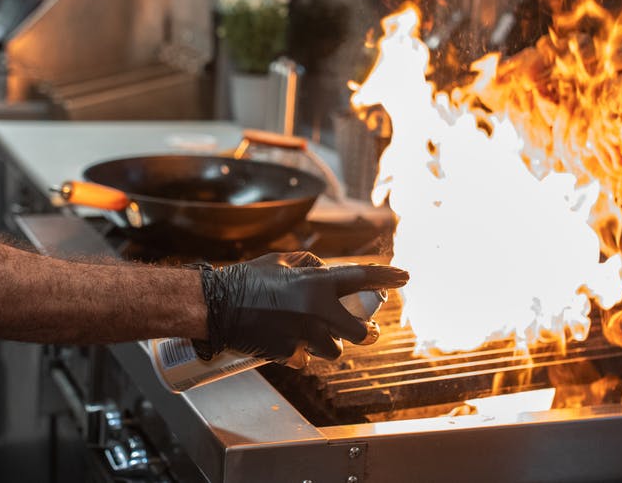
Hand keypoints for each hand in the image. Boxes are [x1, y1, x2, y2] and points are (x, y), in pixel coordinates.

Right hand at [195, 252, 407, 364]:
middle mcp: (315, 311)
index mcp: (315, 283)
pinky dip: (300, 353)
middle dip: (367, 332)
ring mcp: (303, 335)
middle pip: (360, 331)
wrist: (216, 306)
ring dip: (328, 344)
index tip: (404, 276)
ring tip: (312, 334)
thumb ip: (309, 264)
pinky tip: (287, 342)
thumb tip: (324, 270)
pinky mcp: (289, 354)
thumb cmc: (246, 280)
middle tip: (368, 330)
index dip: (387, 276)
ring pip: (334, 350)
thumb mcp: (280, 261)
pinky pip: (306, 359)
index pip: (361, 278)